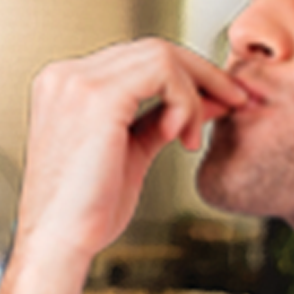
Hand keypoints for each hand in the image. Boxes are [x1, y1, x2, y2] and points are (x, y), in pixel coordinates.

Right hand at [14, 38, 255, 269]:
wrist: (60, 243)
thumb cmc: (85, 212)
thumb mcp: (133, 153)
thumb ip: (164, 120)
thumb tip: (208, 101)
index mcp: (64, 87)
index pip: (136, 60)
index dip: (185, 76)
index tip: (219, 100)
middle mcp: (65, 77)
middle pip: (151, 50)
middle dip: (201, 76)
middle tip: (233, 102)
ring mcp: (76, 82)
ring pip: (161, 55)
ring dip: (195, 92)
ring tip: (193, 136)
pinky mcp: (96, 96)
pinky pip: (163, 73)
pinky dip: (185, 100)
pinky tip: (180, 135)